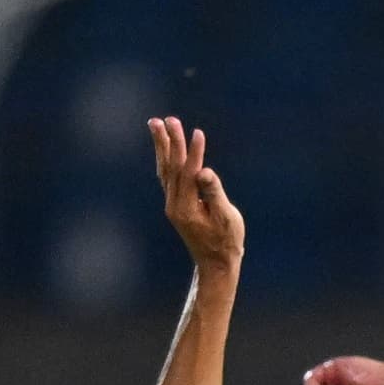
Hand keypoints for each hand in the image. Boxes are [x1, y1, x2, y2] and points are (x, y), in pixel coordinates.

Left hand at [149, 117, 242, 269]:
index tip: (197, 132)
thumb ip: (215, 194)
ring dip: (162, 146)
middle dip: (170, 142)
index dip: (194, 153)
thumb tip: (205, 173)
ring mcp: (173, 204)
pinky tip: (165, 149)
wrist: (215, 264)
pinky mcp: (176, 205)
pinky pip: (167, 177)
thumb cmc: (227, 242)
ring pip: (165, 170)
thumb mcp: (226, 219)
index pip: (188, 173)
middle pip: (170, 167)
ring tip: (157, 123)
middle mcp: (174, 204)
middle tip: (169, 119)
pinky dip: (165, 159)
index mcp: (186, 207)